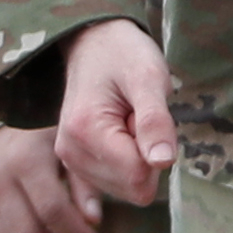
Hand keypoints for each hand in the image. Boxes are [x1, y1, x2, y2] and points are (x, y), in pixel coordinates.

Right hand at [53, 19, 177, 206]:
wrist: (94, 43)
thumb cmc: (124, 55)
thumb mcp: (149, 78)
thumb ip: (155, 122)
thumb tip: (162, 163)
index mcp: (85, 132)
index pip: (139, 175)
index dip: (156, 149)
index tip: (144, 117)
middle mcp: (70, 152)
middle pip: (133, 187)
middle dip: (147, 156)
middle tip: (137, 118)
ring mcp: (71, 160)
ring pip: (127, 189)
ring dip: (138, 158)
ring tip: (128, 121)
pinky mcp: (76, 164)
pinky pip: (115, 185)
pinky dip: (127, 164)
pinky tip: (121, 136)